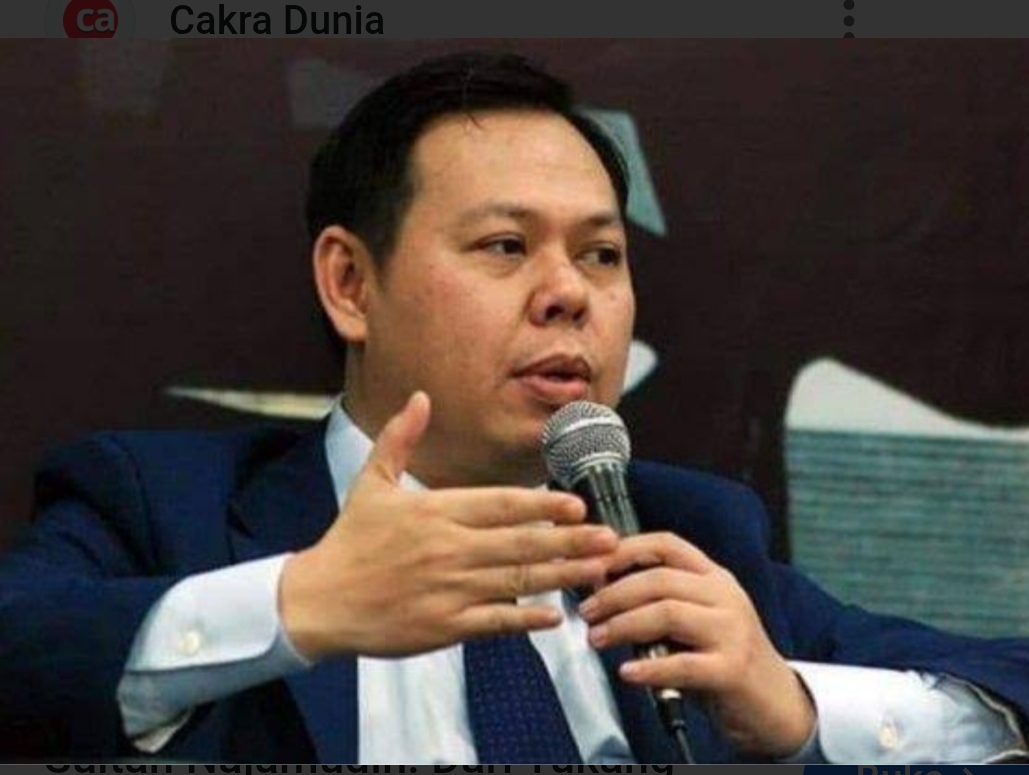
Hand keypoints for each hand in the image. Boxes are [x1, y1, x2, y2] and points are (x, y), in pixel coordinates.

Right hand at [279, 391, 617, 659]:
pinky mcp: (443, 626)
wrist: (319, 600)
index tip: (575, 504)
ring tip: (597, 571)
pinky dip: (526, 619)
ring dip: (561, 576)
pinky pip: (494, 622)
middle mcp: (447, 549)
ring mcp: (448, 590)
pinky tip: (554, 616)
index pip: (500, 505)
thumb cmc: (350, 540)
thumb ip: (400, 438)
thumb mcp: (371, 482)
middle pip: (520, 544)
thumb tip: (422, 396)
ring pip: (516, 582)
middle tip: (609, 539)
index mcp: (435, 512)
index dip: (541, 505)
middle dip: (569, 541)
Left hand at [578, 532, 815, 758]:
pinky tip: (628, 673)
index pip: (667, 545)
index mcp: (714, 577)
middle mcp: (725, 596)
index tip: (592, 563)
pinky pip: (683, 664)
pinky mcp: (732, 669)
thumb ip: (661, 600)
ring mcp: (732, 631)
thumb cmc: (723, 657)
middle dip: (614, 593)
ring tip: (598, 638)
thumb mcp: (698, 617)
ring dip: (624, 624)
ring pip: (668, 613)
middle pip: (660, 578)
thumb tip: (601, 589)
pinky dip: (650, 668)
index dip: (626, 549)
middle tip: (588, 611)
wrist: (776, 703)